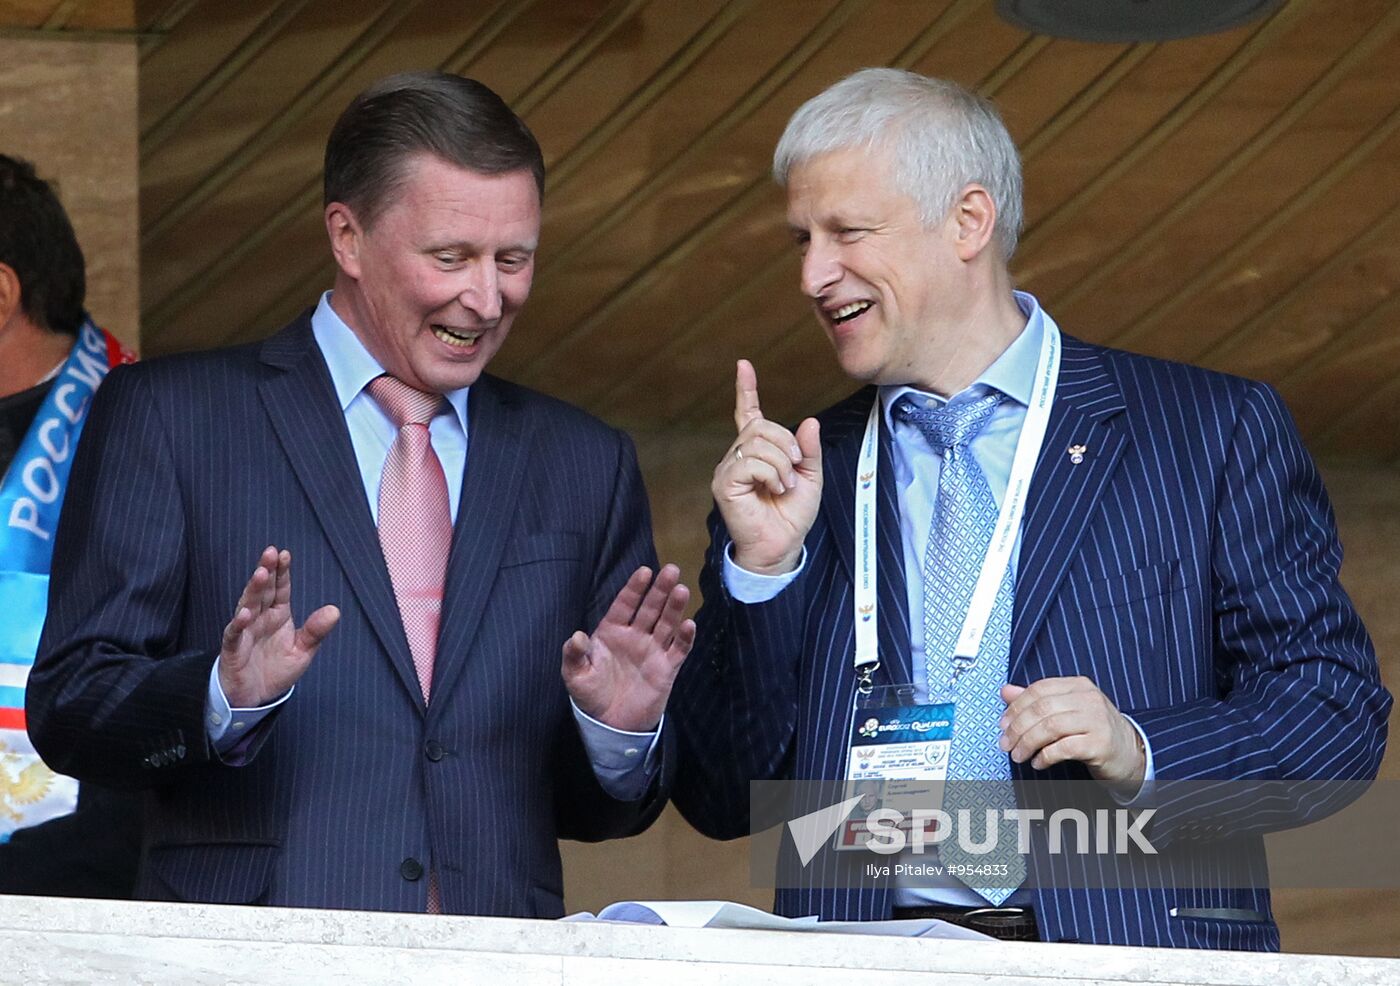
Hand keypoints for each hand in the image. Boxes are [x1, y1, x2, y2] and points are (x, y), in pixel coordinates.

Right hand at [218, 546, 339, 707]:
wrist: (255, 696)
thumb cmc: (276, 669)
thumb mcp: (302, 650)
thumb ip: (316, 631)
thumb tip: (335, 610)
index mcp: (278, 614)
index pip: (280, 589)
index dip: (282, 572)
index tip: (284, 554)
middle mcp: (260, 618)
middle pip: (263, 591)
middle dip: (267, 571)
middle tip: (271, 553)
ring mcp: (245, 631)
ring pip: (248, 605)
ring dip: (253, 590)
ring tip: (261, 574)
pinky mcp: (234, 648)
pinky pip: (235, 634)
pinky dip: (239, 624)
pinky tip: (245, 613)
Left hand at [561, 564, 695, 731]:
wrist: (610, 724)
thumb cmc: (591, 695)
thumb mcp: (575, 675)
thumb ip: (575, 655)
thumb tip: (577, 636)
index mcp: (612, 632)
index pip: (625, 604)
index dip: (634, 589)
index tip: (644, 572)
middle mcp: (635, 636)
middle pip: (650, 608)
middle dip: (660, 590)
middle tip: (671, 570)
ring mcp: (652, 650)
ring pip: (666, 624)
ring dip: (674, 608)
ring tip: (681, 590)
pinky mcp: (667, 668)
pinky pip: (678, 649)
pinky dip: (685, 637)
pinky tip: (689, 624)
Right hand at [711, 359, 821, 574]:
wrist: (782, 545)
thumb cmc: (792, 515)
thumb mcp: (810, 477)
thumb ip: (808, 450)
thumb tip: (809, 421)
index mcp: (757, 452)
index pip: (748, 413)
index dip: (747, 389)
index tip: (744, 365)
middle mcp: (738, 456)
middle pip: (761, 427)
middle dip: (786, 444)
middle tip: (795, 467)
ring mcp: (728, 469)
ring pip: (757, 443)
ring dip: (781, 462)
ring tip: (785, 485)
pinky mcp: (724, 484)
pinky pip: (750, 462)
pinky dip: (771, 473)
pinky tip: (774, 489)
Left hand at [998, 677, 1145, 795]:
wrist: (1130, 753)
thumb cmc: (1093, 731)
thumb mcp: (1066, 710)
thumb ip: (1036, 700)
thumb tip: (1006, 691)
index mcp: (1078, 686)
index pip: (1039, 690)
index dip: (1016, 707)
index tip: (1003, 724)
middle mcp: (1089, 699)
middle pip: (1041, 708)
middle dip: (1017, 727)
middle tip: (1006, 743)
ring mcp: (1097, 720)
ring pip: (1050, 727)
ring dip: (1027, 743)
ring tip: (1018, 755)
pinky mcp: (1100, 744)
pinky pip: (1063, 748)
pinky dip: (1045, 756)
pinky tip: (1038, 762)